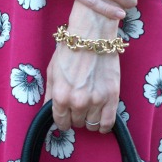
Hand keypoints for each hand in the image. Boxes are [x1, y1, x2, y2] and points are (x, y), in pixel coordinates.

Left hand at [45, 9, 120, 132]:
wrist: (92, 35)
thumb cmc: (70, 51)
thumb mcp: (52, 72)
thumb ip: (50, 95)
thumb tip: (48, 111)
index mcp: (61, 96)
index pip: (61, 122)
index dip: (63, 121)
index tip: (66, 117)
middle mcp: (78, 102)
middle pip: (77, 123)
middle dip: (76, 116)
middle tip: (79, 104)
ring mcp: (96, 101)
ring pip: (91, 125)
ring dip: (89, 118)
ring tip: (90, 107)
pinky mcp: (112, 98)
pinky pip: (108, 124)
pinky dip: (103, 126)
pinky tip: (100, 120)